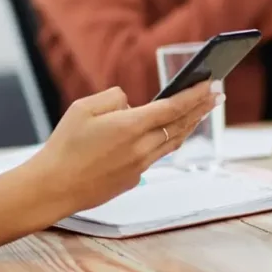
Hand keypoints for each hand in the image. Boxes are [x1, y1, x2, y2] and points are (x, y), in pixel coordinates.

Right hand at [28, 82, 221, 212]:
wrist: (54, 187)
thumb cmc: (64, 145)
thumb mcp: (83, 108)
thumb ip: (113, 98)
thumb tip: (131, 103)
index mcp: (130, 126)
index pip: (173, 107)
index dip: (195, 95)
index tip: (211, 84)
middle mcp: (140, 147)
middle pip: (180, 125)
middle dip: (201, 108)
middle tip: (217, 95)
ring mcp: (139, 166)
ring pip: (173, 142)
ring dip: (189, 126)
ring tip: (201, 112)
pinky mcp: (133, 179)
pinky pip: (156, 156)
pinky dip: (168, 141)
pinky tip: (170, 134)